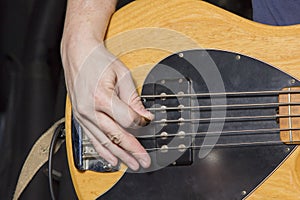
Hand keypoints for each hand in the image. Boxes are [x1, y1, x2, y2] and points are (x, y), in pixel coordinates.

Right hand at [61, 41, 153, 170]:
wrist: (78, 54)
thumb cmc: (98, 61)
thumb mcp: (122, 74)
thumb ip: (133, 98)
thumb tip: (144, 115)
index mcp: (102, 96)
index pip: (127, 119)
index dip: (141, 123)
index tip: (149, 122)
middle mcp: (90, 109)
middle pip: (116, 135)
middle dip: (133, 150)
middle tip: (144, 161)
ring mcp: (83, 115)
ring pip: (104, 141)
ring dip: (120, 155)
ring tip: (132, 164)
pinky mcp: (80, 117)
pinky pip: (92, 139)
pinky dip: (103, 151)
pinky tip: (112, 159)